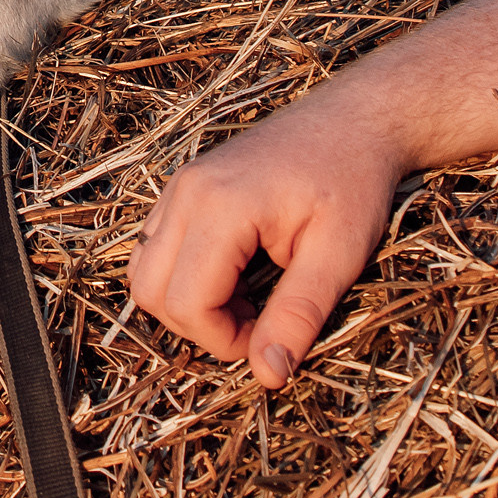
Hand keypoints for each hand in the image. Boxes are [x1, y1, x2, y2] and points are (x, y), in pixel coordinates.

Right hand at [128, 92, 405, 388]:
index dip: (224, 340)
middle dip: (197, 326)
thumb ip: (298, 316)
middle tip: (256, 323)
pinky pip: (156, 246)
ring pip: (143, 270)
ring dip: (185, 302)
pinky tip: (235, 274)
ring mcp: (180, 185)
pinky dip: (183, 276)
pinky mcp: (184, 187)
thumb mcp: (339, 256)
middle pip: (149, 291)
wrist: (354, 120)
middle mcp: (186, 192)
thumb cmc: (354, 181)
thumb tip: (268, 376)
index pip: (186, 303)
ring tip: (245, 299)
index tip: (270, 338)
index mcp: (221, 207)